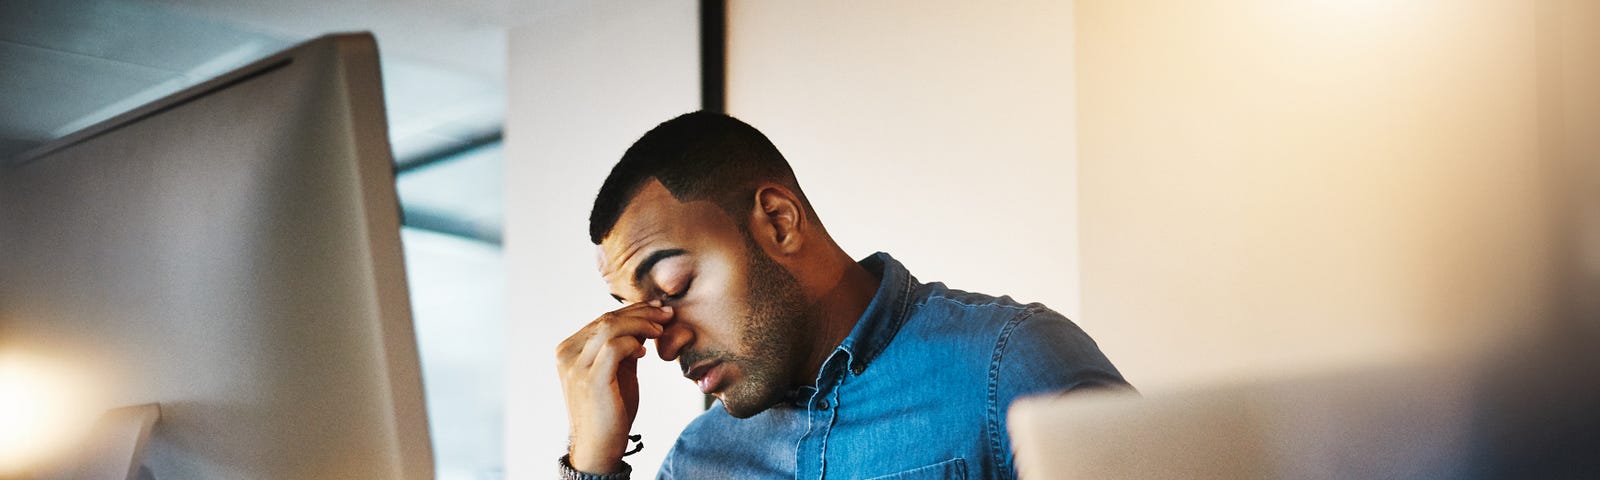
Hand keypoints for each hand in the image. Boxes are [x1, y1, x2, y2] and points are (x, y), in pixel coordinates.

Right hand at [556, 300, 673, 472]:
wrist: (599, 445)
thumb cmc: (610, 408)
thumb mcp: (618, 369)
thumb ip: (626, 345)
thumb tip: (645, 319)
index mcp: (569, 349)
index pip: (603, 319)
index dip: (633, 310)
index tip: (658, 308)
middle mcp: (567, 354)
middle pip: (607, 319)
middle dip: (642, 312)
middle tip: (667, 314)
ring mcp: (575, 367)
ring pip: (610, 328)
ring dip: (641, 324)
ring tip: (661, 330)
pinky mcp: (590, 379)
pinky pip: (614, 347)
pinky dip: (632, 344)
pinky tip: (644, 352)